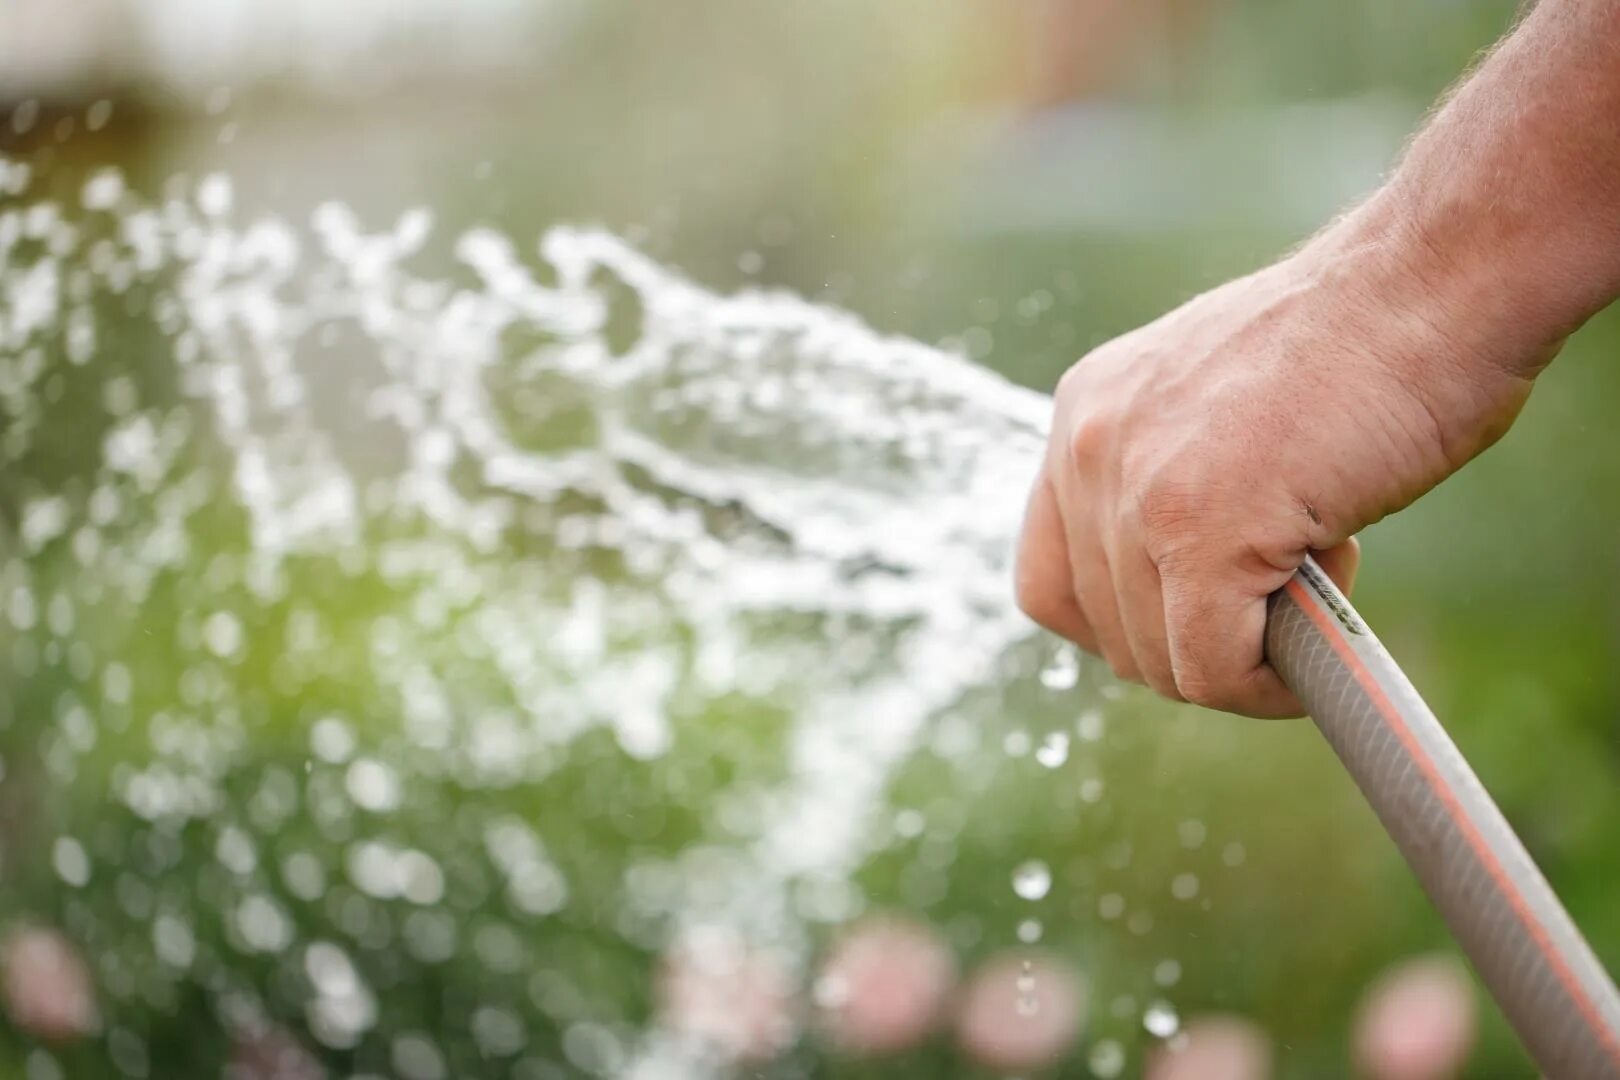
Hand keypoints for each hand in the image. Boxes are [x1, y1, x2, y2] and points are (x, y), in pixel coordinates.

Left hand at [1015, 207, 1541, 715]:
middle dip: (1199, 641)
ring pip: (1161, 661)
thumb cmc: (1364, 341)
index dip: (1124, 623)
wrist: (1435, 282)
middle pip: (1107, 631)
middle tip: (1286, 584)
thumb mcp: (1221, 405)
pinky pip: (1212, 670)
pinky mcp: (1201, 534)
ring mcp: (1137, 492)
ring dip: (1245, 654)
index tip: (1197, 614)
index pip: (1050, 578)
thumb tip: (1183, 594)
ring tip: (1320, 564)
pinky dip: (1267, 685)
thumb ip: (1173, 480)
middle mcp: (1087, 449)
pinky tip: (1323, 627)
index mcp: (1086, 412)